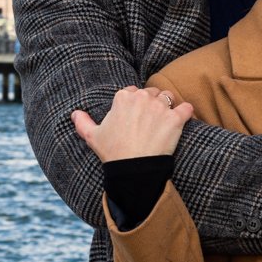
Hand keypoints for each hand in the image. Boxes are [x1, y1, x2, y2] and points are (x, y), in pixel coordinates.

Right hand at [71, 86, 192, 162]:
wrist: (133, 170)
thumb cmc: (112, 152)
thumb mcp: (92, 136)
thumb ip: (83, 122)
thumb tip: (74, 113)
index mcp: (123, 97)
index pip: (132, 91)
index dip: (135, 103)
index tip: (135, 116)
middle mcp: (142, 97)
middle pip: (151, 92)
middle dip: (152, 103)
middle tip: (150, 121)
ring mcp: (160, 107)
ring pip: (169, 97)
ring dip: (169, 105)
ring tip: (166, 120)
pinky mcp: (176, 119)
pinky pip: (187, 108)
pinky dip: (187, 113)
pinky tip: (183, 120)